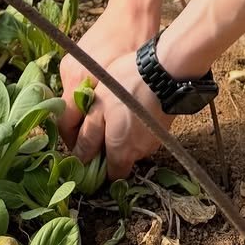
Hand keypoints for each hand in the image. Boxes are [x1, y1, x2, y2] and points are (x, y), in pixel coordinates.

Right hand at [57, 4, 156, 151]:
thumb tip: (111, 142)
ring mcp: (70, 63)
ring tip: (100, 131)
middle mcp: (69, 73)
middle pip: (65, 115)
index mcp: (78, 82)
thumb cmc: (134, 45)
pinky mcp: (75, 57)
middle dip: (77, 135)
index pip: (66, 125)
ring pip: (71, 101)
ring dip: (82, 117)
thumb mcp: (127, 84)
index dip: (75, 145)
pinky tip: (101, 106)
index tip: (87, 159)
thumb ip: (113, 113)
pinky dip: (85, 99)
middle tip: (93, 152)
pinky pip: (76, 86)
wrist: (131, 9)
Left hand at [71, 48, 170, 179]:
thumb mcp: (98, 107)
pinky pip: (144, 134)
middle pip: (122, 160)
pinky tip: (131, 107)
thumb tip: (80, 158)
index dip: (99, 166)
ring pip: (134, 146)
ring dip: (124, 135)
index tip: (90, 151)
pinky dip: (136, 126)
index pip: (111, 175)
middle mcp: (140, 152)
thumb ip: (89, 136)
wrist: (163, 70)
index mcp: (122, 151)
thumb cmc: (125, 86)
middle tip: (102, 124)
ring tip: (116, 110)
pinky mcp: (163, 127)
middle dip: (111, 148)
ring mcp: (154, 140)